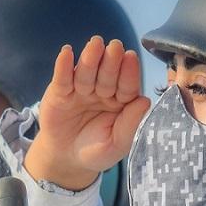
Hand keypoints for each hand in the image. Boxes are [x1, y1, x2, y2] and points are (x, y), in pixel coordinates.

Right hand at [25, 36, 149, 190]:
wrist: (66, 160)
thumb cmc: (95, 151)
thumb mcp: (116, 145)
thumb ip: (130, 125)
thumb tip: (145, 101)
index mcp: (122, 102)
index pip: (127, 86)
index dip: (129, 73)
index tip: (131, 58)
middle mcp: (103, 91)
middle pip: (108, 74)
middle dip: (111, 61)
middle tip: (115, 47)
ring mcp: (81, 89)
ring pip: (87, 72)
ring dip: (90, 58)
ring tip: (95, 44)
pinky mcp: (60, 92)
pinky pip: (62, 78)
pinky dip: (63, 65)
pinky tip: (66, 52)